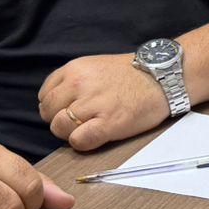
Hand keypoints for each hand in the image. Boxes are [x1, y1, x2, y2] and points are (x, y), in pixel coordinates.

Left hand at [38, 54, 168, 150]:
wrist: (164, 78)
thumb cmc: (132, 75)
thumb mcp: (95, 66)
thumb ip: (73, 81)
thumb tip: (57, 104)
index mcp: (74, 69)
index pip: (45, 96)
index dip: (55, 107)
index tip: (70, 110)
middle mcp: (79, 84)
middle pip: (49, 113)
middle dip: (60, 120)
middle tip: (81, 121)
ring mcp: (93, 104)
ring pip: (60, 128)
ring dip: (71, 133)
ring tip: (90, 128)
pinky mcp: (108, 123)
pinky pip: (78, 141)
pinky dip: (83, 142)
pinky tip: (97, 135)